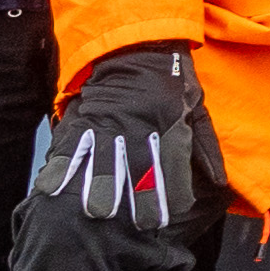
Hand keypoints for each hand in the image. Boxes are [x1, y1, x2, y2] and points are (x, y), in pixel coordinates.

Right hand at [32, 44, 214, 233]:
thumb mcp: (195, 107)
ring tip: (98, 213)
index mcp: (169, 120)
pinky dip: (60, 168)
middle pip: (140, 163)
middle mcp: (140, 123)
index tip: (173, 213)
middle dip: (140, 195)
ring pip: (104, 157)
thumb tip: (219, 182)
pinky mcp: (83, 119)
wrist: (134, 46)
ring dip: (101, 186)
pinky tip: (51, 189)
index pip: (173, 158)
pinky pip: (70, 145)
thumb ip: (204, 145)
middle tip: (141, 224)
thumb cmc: (170, 82)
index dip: (173, 187)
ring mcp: (108, 122)